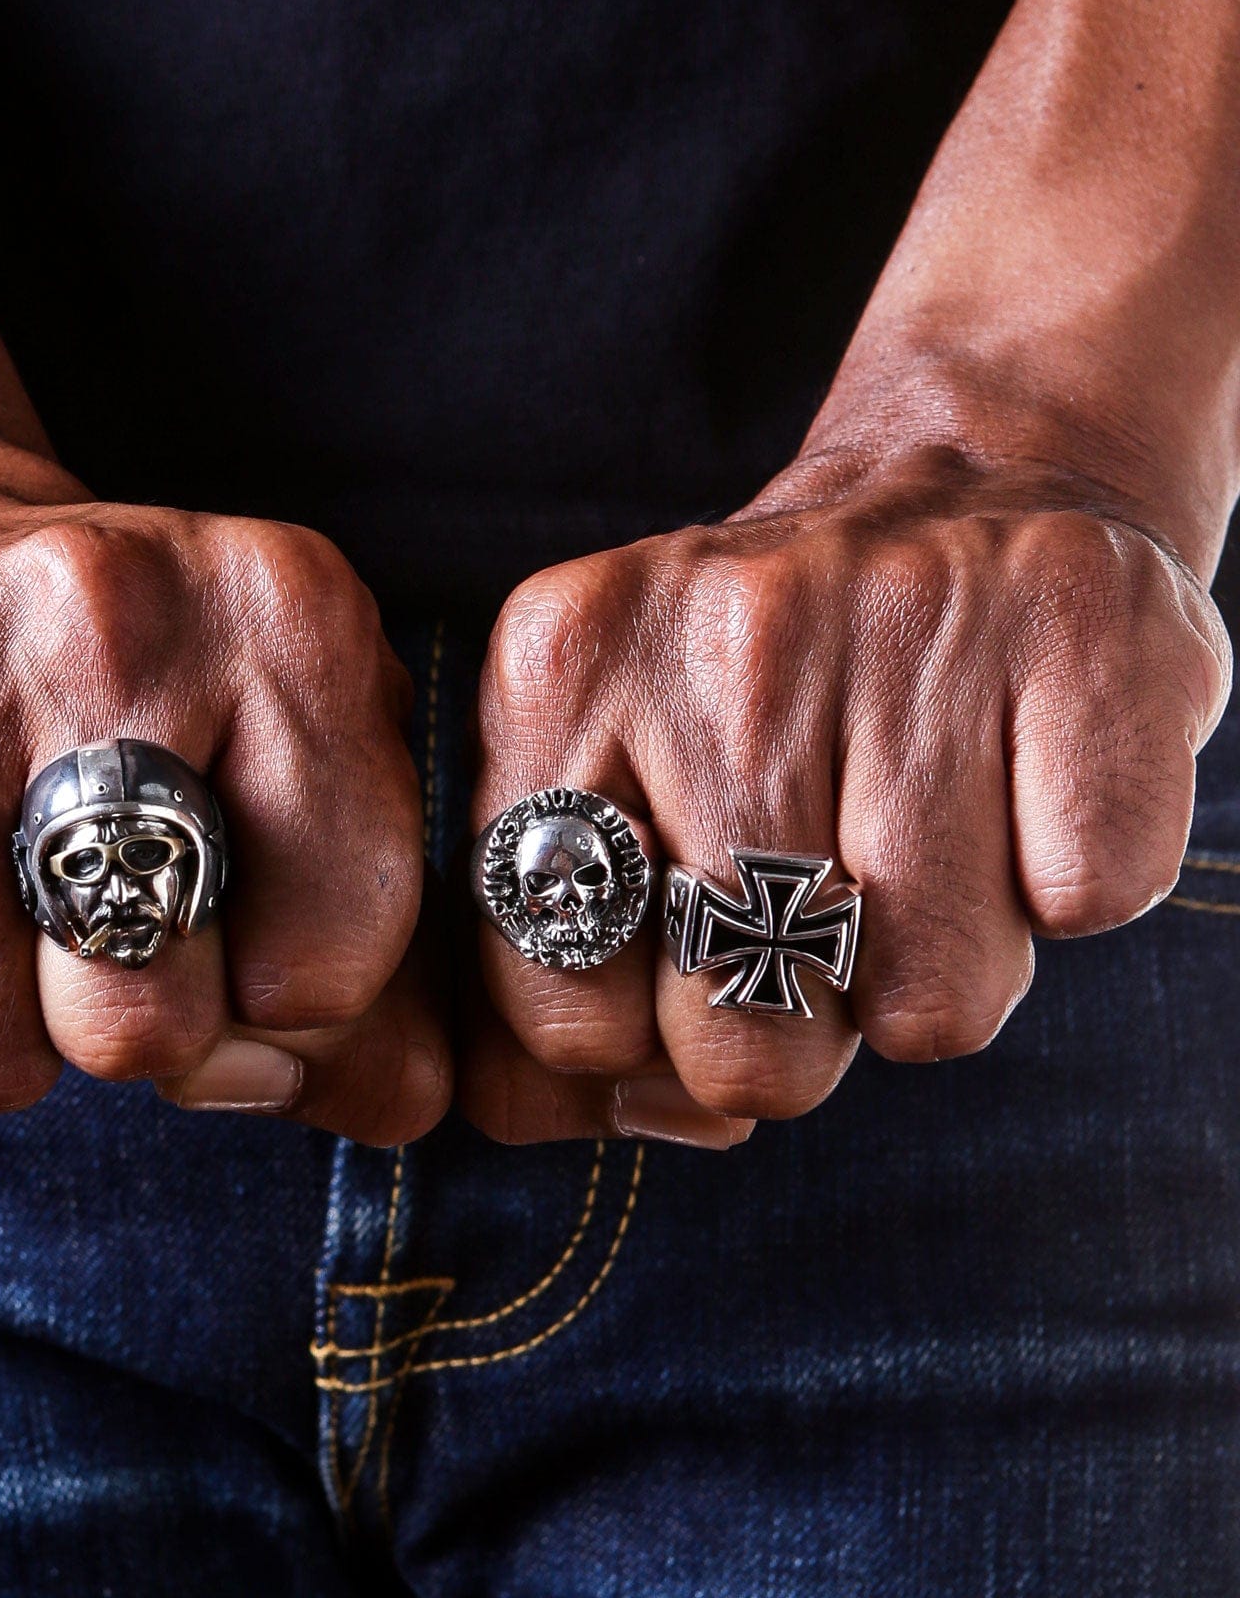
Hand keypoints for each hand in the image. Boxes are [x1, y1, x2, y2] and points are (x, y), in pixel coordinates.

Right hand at [0, 439, 448, 1142]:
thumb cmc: (138, 680)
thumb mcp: (299, 746)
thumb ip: (378, 938)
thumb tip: (404, 1115)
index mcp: (283, 616)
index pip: (335, 960)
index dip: (299, 1011)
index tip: (256, 957)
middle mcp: (99, 628)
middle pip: (149, 1028)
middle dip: (147, 1032)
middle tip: (116, 935)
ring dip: (3, 1029)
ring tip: (3, 904)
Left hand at [461, 449, 1230, 1145]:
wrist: (957, 497)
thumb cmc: (758, 705)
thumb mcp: (596, 797)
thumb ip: (533, 980)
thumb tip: (542, 1118)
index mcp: (557, 674)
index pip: (562, 1018)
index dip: (643, 1036)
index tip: (689, 950)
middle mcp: (719, 630)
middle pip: (749, 1049)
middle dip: (793, 1024)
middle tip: (817, 896)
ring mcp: (907, 613)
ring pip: (931, 1011)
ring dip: (934, 964)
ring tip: (917, 826)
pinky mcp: (1079, 623)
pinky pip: (1080, 904)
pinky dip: (1060, 882)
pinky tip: (1016, 779)